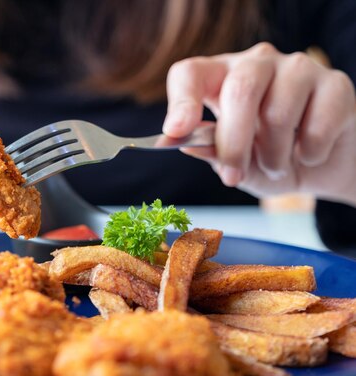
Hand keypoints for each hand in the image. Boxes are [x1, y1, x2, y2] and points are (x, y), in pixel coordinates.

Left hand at [164, 42, 355, 205]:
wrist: (324, 167)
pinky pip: (317, 125)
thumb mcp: (233, 163)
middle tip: (233, 177)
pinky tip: (308, 155)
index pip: (191, 73)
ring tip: (276, 166)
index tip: (175, 132)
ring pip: (278, 112)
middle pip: (240, 91)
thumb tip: (185, 145)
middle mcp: (257, 63)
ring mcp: (298, 68)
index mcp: (220, 77)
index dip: (181, 101)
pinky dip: (309, 154)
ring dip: (274, 156)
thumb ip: (211, 152)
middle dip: (233, 143)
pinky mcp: (335, 84)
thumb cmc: (269, 159)